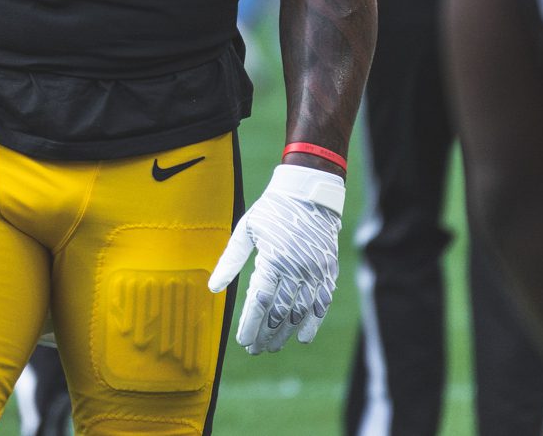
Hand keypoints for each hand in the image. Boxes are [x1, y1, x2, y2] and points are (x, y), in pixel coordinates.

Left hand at [207, 163, 344, 354]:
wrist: (309, 193)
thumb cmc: (272, 210)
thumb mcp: (246, 230)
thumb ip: (230, 261)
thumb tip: (213, 288)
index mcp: (274, 258)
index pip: (260, 302)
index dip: (251, 324)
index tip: (242, 340)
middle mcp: (297, 269)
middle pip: (279, 312)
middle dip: (265, 334)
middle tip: (254, 349)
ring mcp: (316, 271)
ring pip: (300, 312)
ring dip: (285, 334)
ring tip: (272, 347)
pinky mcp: (329, 271)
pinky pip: (322, 303)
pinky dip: (313, 323)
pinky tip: (302, 337)